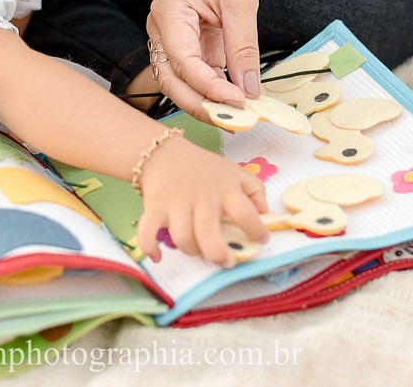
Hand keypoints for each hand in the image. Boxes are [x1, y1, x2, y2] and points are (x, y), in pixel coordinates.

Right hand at [135, 136, 268, 266]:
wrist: (163, 152)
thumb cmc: (203, 167)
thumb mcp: (234, 171)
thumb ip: (255, 190)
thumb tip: (264, 213)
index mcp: (224, 189)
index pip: (245, 212)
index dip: (256, 230)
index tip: (261, 239)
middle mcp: (201, 198)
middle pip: (208, 233)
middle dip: (218, 254)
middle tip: (226, 261)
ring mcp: (176, 203)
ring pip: (182, 238)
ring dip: (191, 251)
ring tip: (198, 250)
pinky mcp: (154, 207)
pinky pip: (148, 232)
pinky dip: (150, 248)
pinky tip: (159, 256)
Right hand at [147, 0, 262, 120]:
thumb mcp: (241, 1)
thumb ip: (243, 47)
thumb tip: (250, 89)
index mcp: (168, 14)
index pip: (184, 63)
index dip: (210, 88)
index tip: (240, 102)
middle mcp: (161, 29)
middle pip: (172, 80)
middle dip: (202, 104)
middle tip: (236, 122)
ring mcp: (171, 37)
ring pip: (179, 82)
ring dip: (205, 101)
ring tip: (237, 117)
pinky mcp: (186, 42)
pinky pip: (194, 73)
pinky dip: (211, 89)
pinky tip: (234, 100)